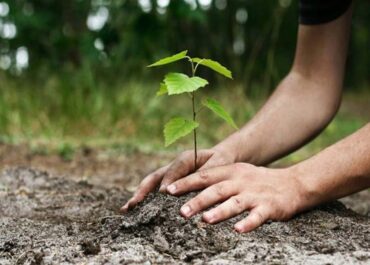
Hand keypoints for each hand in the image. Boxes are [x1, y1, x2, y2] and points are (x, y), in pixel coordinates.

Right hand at [120, 147, 236, 212]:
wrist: (220, 158)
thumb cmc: (221, 162)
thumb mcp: (218, 164)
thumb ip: (206, 173)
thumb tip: (193, 188)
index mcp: (186, 158)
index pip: (175, 169)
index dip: (169, 180)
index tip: (164, 194)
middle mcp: (173, 166)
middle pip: (155, 177)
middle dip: (143, 190)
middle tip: (133, 204)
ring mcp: (169, 175)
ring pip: (151, 184)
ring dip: (139, 196)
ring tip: (126, 210)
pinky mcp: (169, 183)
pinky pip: (155, 191)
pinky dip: (145, 200)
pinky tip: (135, 212)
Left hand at [166, 163, 304, 232]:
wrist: (293, 183)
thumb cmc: (258, 180)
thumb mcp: (238, 173)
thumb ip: (217, 179)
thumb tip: (188, 188)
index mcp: (231, 172)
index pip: (205, 176)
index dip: (186, 182)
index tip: (168, 190)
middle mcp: (241, 181)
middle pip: (216, 190)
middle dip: (198, 200)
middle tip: (181, 211)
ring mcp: (255, 194)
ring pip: (235, 203)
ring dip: (220, 211)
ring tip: (205, 220)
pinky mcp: (269, 207)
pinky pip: (257, 216)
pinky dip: (248, 223)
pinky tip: (238, 231)